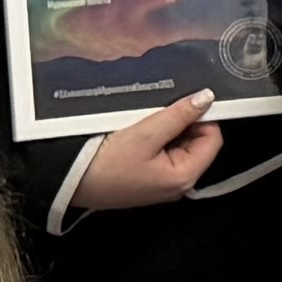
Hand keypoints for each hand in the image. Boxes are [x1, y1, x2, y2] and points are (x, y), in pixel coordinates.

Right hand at [77, 95, 224, 218]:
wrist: (68, 182)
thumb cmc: (106, 160)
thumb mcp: (145, 133)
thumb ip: (179, 115)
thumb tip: (208, 97)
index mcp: (185, 176)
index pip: (212, 139)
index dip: (203, 116)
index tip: (183, 101)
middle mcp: (179, 185)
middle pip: (197, 143)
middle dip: (183, 123)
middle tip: (159, 109)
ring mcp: (162, 184)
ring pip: (179, 147)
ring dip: (167, 129)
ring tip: (146, 119)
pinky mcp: (147, 180)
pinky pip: (163, 155)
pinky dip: (155, 140)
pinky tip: (139, 131)